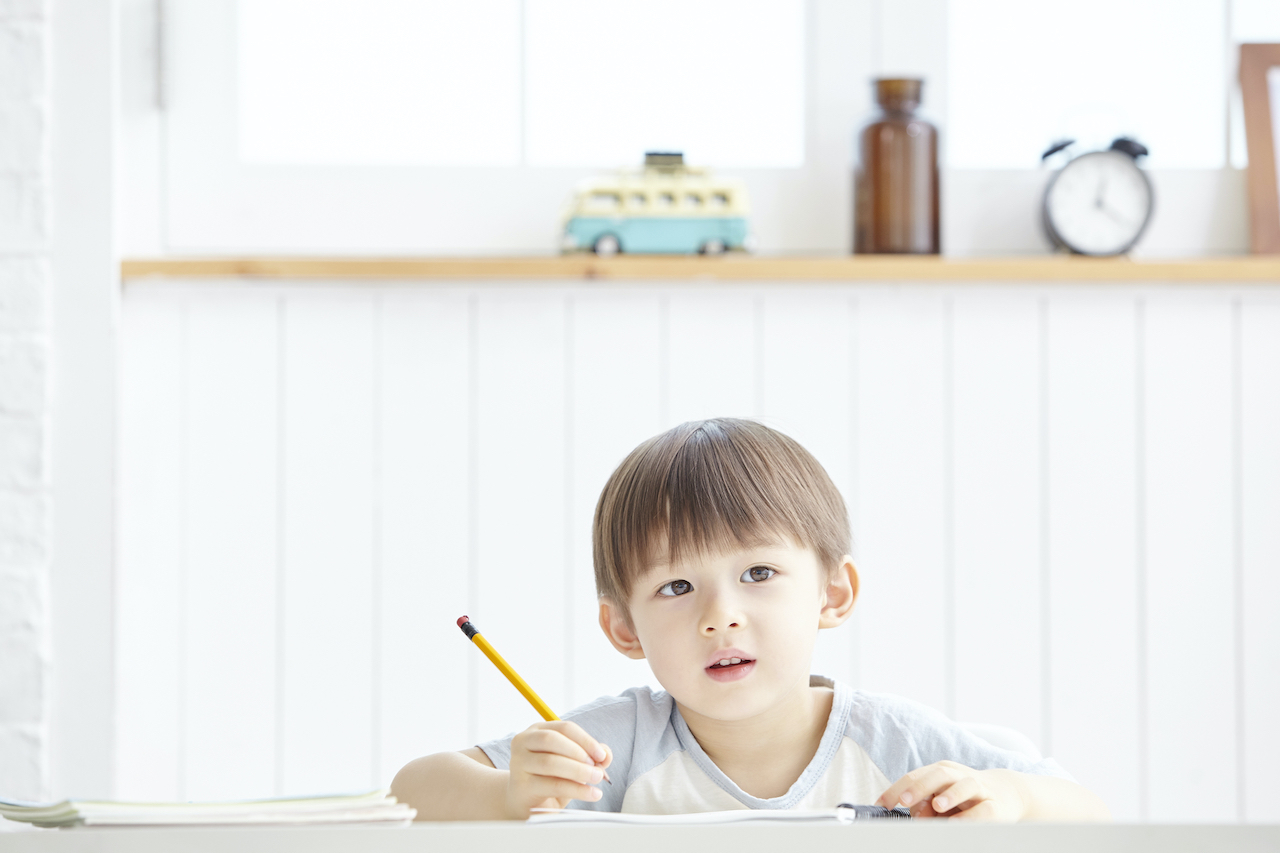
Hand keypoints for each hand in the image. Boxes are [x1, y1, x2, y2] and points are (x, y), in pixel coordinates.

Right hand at [505, 720, 611, 818]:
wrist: (526, 804)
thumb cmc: (550, 779)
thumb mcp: (571, 763)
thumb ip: (589, 755)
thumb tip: (606, 754)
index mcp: (537, 730)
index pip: (564, 728)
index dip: (585, 740)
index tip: (601, 755)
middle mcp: (523, 742)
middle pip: (552, 740)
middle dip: (579, 753)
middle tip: (597, 769)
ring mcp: (518, 763)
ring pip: (550, 762)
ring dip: (578, 771)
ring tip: (596, 779)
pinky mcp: (521, 786)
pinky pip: (552, 785)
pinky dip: (576, 790)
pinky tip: (591, 794)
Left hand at [876, 761, 1026, 820]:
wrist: (1007, 794)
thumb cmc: (966, 797)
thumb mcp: (941, 799)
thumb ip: (925, 806)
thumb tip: (917, 815)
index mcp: (941, 772)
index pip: (915, 776)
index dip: (896, 789)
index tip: (882, 804)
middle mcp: (959, 776)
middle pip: (938, 774)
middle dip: (919, 786)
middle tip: (904, 800)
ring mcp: (979, 788)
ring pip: (965, 785)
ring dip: (950, 794)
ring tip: (937, 805)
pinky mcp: (996, 805)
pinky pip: (984, 809)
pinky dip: (971, 816)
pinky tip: (959, 823)